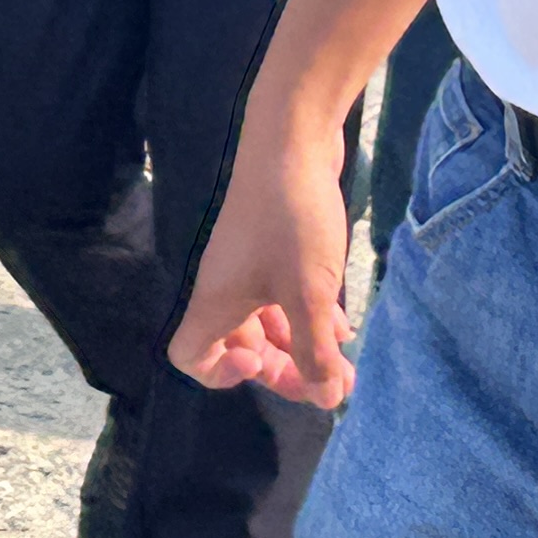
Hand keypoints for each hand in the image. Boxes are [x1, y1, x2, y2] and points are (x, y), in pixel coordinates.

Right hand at [167, 96, 358, 406]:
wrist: (292, 137)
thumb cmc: (291, 220)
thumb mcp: (308, 295)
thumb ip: (316, 351)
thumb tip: (327, 399)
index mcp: (218, 300)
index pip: (190, 355)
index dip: (221, 376)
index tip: (263, 365)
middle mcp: (227, 286)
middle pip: (239, 347)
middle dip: (283, 371)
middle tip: (330, 382)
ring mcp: (250, 264)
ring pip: (267, 323)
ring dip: (303, 348)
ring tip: (347, 364)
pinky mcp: (275, 245)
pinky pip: (284, 297)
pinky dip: (309, 317)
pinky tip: (344, 326)